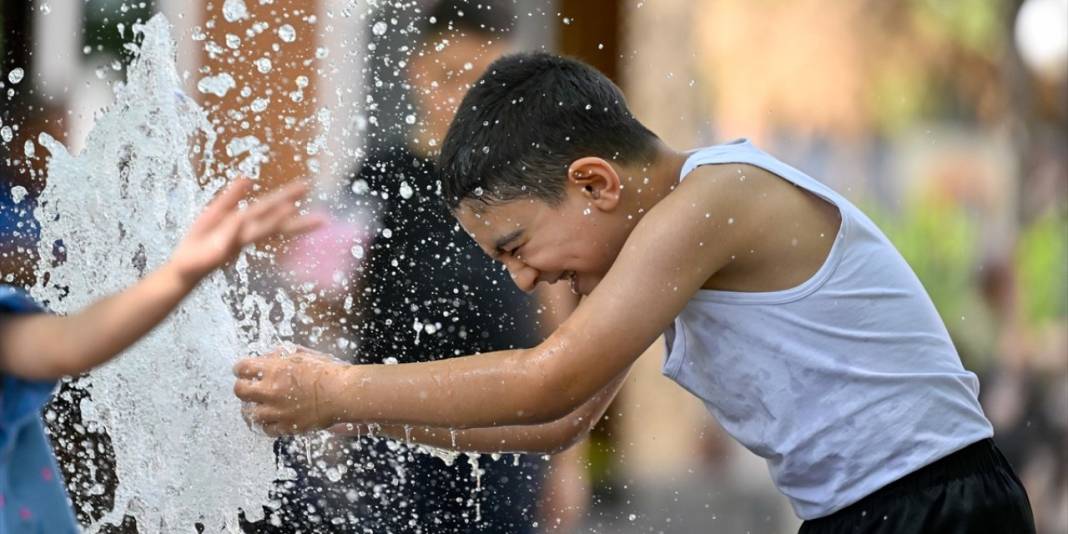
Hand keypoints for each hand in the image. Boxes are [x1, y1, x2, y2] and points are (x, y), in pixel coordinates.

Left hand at [168, 178, 324, 283]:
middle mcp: (242, 234)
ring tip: (290, 209)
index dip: (288, 197)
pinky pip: (225, 240)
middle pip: (272, 224)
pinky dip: (234, 231)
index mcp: (243, 223)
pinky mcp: (214, 254)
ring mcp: (229, 244)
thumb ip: (230, 198)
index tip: (307, 187)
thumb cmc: (199, 243)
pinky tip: (240, 219)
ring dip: (272, 221)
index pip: (270, 208)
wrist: (181, 268)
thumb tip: (247, 178)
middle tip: (322, 219)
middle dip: (296, 221)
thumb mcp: (214, 214)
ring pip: (255, 231)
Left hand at [233, 346, 352, 435]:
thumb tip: (269, 357)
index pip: (242, 368)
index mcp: (274, 369)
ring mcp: (277, 411)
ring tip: (256, 405)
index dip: (240, 368)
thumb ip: (282, 355)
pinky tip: (270, 419)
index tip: (242, 370)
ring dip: (251, 408)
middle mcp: (271, 390)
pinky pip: (265, 429)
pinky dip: (265, 424)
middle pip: (240, 391)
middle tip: (248, 387)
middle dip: (242, 387)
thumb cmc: (327, 372)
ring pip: (249, 413)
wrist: (343, 394)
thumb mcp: (303, 355)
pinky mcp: (286, 426)